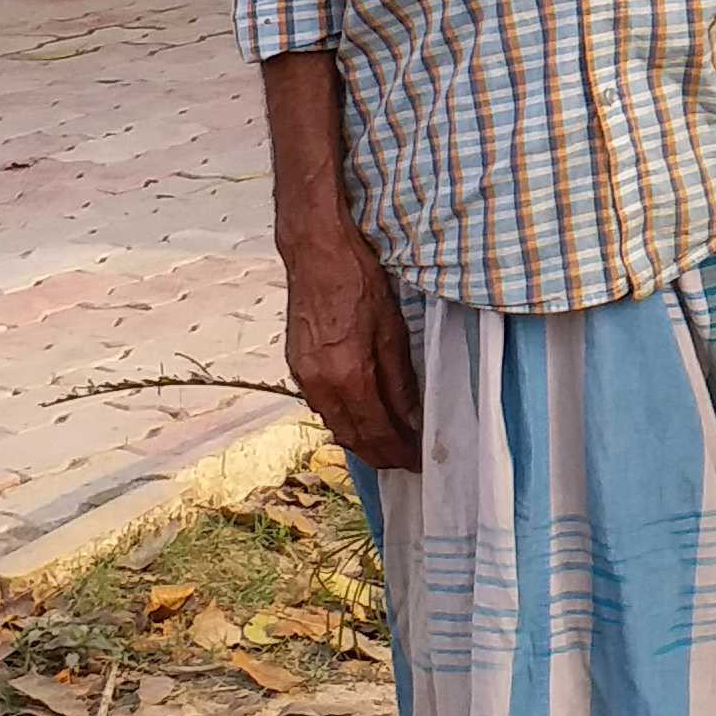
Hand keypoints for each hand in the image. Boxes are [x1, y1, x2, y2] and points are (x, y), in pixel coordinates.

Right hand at [282, 214, 421, 470]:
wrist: (315, 253)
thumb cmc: (358, 283)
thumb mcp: (392, 331)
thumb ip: (400, 382)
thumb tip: (412, 419)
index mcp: (347, 376)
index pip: (376, 431)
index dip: (399, 451)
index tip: (420, 462)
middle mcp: (318, 384)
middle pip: (352, 437)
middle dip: (381, 455)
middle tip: (407, 462)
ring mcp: (302, 377)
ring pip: (335, 425)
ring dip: (362, 441)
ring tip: (389, 446)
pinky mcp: (295, 367)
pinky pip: (322, 407)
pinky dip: (344, 420)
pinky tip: (361, 419)